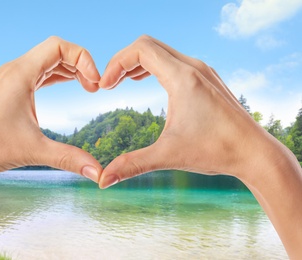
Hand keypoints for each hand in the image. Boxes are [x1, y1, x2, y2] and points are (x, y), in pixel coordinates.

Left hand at [0, 36, 101, 181]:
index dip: (83, 59)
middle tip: (95, 88)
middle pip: (56, 51)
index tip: (96, 84)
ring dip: (70, 70)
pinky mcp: (9, 89)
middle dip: (80, 65)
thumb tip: (99, 174)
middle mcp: (15, 70)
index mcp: (20, 74)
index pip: (59, 47)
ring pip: (47, 62)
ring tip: (88, 87)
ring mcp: (11, 79)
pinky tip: (68, 86)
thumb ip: (69, 159)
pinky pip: (39, 73)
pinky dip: (57, 76)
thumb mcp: (33, 150)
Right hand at [98, 35, 301, 258]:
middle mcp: (194, 67)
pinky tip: (144, 81)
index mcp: (183, 78)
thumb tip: (103, 180)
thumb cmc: (217, 151)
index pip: (140, 50)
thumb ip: (132, 165)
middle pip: (148, 45)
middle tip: (109, 84)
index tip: (105, 87)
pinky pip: (174, 60)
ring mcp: (203, 71)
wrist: (255, 153)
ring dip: (138, 63)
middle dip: (123, 61)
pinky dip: (154, 66)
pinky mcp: (207, 78)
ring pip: (161, 51)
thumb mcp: (169, 155)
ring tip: (121, 83)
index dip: (116, 64)